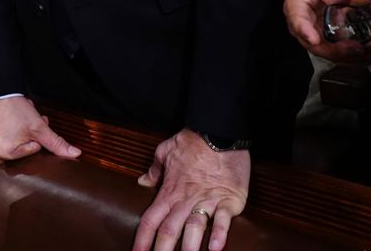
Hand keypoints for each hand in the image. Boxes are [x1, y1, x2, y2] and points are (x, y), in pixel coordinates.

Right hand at [0, 96, 80, 163]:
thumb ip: (56, 143)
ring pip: (7, 149)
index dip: (35, 136)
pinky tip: (1, 125)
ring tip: (12, 122)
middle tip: (22, 122)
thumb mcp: (39, 126)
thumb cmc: (14, 108)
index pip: (33, 150)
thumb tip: (75, 154)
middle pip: (19, 152)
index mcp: (8, 155)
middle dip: (25, 137)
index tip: (29, 125)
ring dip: (13, 137)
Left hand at [133, 131, 248, 250]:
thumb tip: (142, 181)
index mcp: (169, 191)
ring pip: (194, 228)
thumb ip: (154, 169)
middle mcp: (185, 200)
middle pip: (169, 230)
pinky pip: (222, 219)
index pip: (151, 220)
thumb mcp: (165, 151)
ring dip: (188, 248)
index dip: (142, 239)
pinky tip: (215, 248)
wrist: (218, 131)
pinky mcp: (228, 199)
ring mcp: (207, 200)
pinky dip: (219, 234)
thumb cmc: (191, 142)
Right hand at [283, 0, 370, 61]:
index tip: (314, 39)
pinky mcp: (330, 42)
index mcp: (296, 8)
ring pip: (331, 54)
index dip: (305, 31)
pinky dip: (358, 56)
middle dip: (338, 50)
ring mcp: (317, 37)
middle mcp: (304, 28)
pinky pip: (341, 54)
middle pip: (317, 45)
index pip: (297, 21)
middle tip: (358, 48)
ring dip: (352, 56)